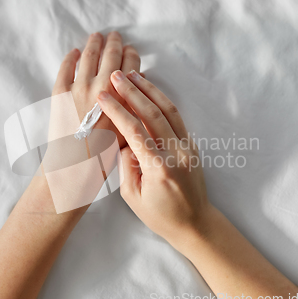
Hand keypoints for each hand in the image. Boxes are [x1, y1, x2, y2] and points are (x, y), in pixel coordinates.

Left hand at [53, 31, 141, 147]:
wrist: (76, 166)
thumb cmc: (106, 153)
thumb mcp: (129, 129)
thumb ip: (135, 105)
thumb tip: (136, 84)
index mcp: (122, 95)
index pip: (130, 64)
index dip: (131, 54)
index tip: (130, 48)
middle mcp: (102, 85)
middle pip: (110, 55)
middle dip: (114, 42)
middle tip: (115, 35)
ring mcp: (79, 87)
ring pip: (88, 56)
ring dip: (94, 43)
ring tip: (96, 36)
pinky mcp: (60, 92)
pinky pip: (65, 68)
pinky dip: (70, 57)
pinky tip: (74, 52)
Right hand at [96, 70, 212, 249]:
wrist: (195, 224)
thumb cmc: (161, 216)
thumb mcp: (133, 196)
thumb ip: (126, 165)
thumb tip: (123, 140)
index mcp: (159, 168)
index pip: (134, 131)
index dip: (116, 110)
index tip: (102, 97)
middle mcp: (177, 153)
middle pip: (153, 113)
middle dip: (132, 91)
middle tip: (116, 75)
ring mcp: (188, 147)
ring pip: (169, 110)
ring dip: (150, 90)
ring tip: (132, 74)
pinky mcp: (191, 145)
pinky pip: (176, 117)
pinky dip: (161, 101)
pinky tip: (149, 90)